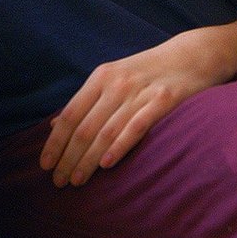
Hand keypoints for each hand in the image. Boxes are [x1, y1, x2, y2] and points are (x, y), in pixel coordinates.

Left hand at [39, 33, 222, 187]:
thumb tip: (56, 125)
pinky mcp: (164, 100)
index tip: (45, 164)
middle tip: (58, 181)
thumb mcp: (113, 79)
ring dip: (88, 159)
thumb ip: (87, 101)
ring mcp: (140, 92)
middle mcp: (117, 84)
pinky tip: (107, 164)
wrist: (191, 55)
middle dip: (68, 157)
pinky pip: (137, 126)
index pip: (71, 114)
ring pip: (107, 131)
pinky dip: (119, 146)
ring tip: (76, 181)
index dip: (56, 141)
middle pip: (85, 127)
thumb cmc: (147, 72)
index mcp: (101, 77)